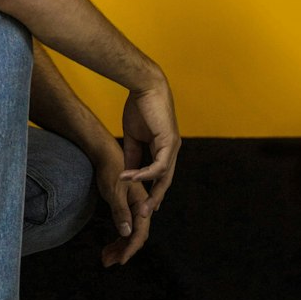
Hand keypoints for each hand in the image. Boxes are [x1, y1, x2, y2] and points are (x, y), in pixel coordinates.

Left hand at [95, 141, 151, 265]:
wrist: (105, 155)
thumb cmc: (110, 170)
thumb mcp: (114, 192)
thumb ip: (121, 212)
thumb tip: (127, 233)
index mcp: (141, 204)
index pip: (140, 232)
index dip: (131, 248)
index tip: (121, 260)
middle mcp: (140, 208)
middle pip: (135, 236)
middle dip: (123, 251)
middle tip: (108, 261)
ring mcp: (133, 208)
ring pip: (129, 234)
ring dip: (119, 247)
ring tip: (105, 258)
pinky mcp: (125, 207)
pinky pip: (124, 228)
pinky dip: (117, 239)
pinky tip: (109, 247)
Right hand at [119, 78, 180, 216]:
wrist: (144, 85)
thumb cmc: (139, 106)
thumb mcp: (132, 135)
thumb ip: (132, 154)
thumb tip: (128, 172)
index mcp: (163, 148)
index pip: (160, 175)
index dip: (152, 190)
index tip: (143, 204)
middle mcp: (172, 150)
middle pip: (165, 181)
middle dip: (154, 198)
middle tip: (143, 214)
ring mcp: (172, 147)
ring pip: (164, 177)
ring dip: (150, 191)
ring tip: (138, 204)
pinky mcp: (170, 142)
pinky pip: (159, 166)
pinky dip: (144, 174)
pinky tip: (130, 177)